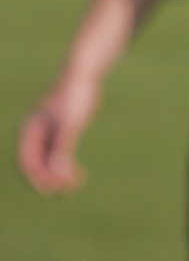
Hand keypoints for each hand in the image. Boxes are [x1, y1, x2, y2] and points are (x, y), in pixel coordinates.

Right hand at [18, 79, 100, 193]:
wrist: (84, 75)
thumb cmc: (75, 97)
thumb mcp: (69, 125)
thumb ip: (62, 150)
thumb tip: (58, 174)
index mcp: (29, 130)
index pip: (26, 161)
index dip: (37, 178)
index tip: (52, 190)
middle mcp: (35, 133)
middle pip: (37, 163)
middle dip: (50, 178)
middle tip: (67, 190)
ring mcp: (47, 132)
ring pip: (49, 160)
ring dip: (58, 174)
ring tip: (74, 184)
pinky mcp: (60, 130)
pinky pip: (59, 153)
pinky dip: (65, 164)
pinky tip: (76, 172)